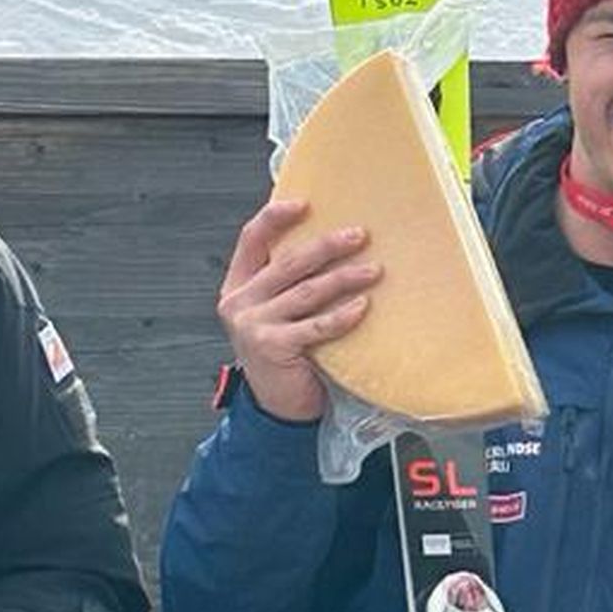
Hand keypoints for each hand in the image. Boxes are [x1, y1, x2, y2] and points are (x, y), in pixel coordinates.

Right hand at [215, 192, 376, 425]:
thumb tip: (330, 245)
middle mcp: (241, 302)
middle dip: (327, 246)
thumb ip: (288, 283)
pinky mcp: (272, 346)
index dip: (276, 217)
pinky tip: (364, 306)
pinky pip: (316, 325)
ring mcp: (253, 325)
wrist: (277, 407)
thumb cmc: (284, 356)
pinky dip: (343, 315)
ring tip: (373, 270)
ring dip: (344, 278)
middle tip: (359, 235)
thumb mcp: (275, 313)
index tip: (305, 203)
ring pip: (306, 291)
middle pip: (288, 262)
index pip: (252, 239)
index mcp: (239, 286)